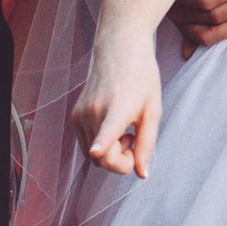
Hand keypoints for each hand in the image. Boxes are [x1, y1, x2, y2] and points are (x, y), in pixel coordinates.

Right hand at [72, 50, 163, 178]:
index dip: (101, 143)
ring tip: (123, 129)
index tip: (96, 149)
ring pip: (93, 157)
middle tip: (134, 140)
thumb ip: (147, 144)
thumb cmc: (141, 79)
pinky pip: (86, 147)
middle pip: (103, 159)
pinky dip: (100, 146)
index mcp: (118, 108)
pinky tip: (111, 126)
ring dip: (110, 153)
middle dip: (121, 161)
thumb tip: (141, 174)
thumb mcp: (153, 111)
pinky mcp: (74, 116)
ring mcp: (80, 114)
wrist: (119, 51)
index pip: (107, 129)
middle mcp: (94, 111)